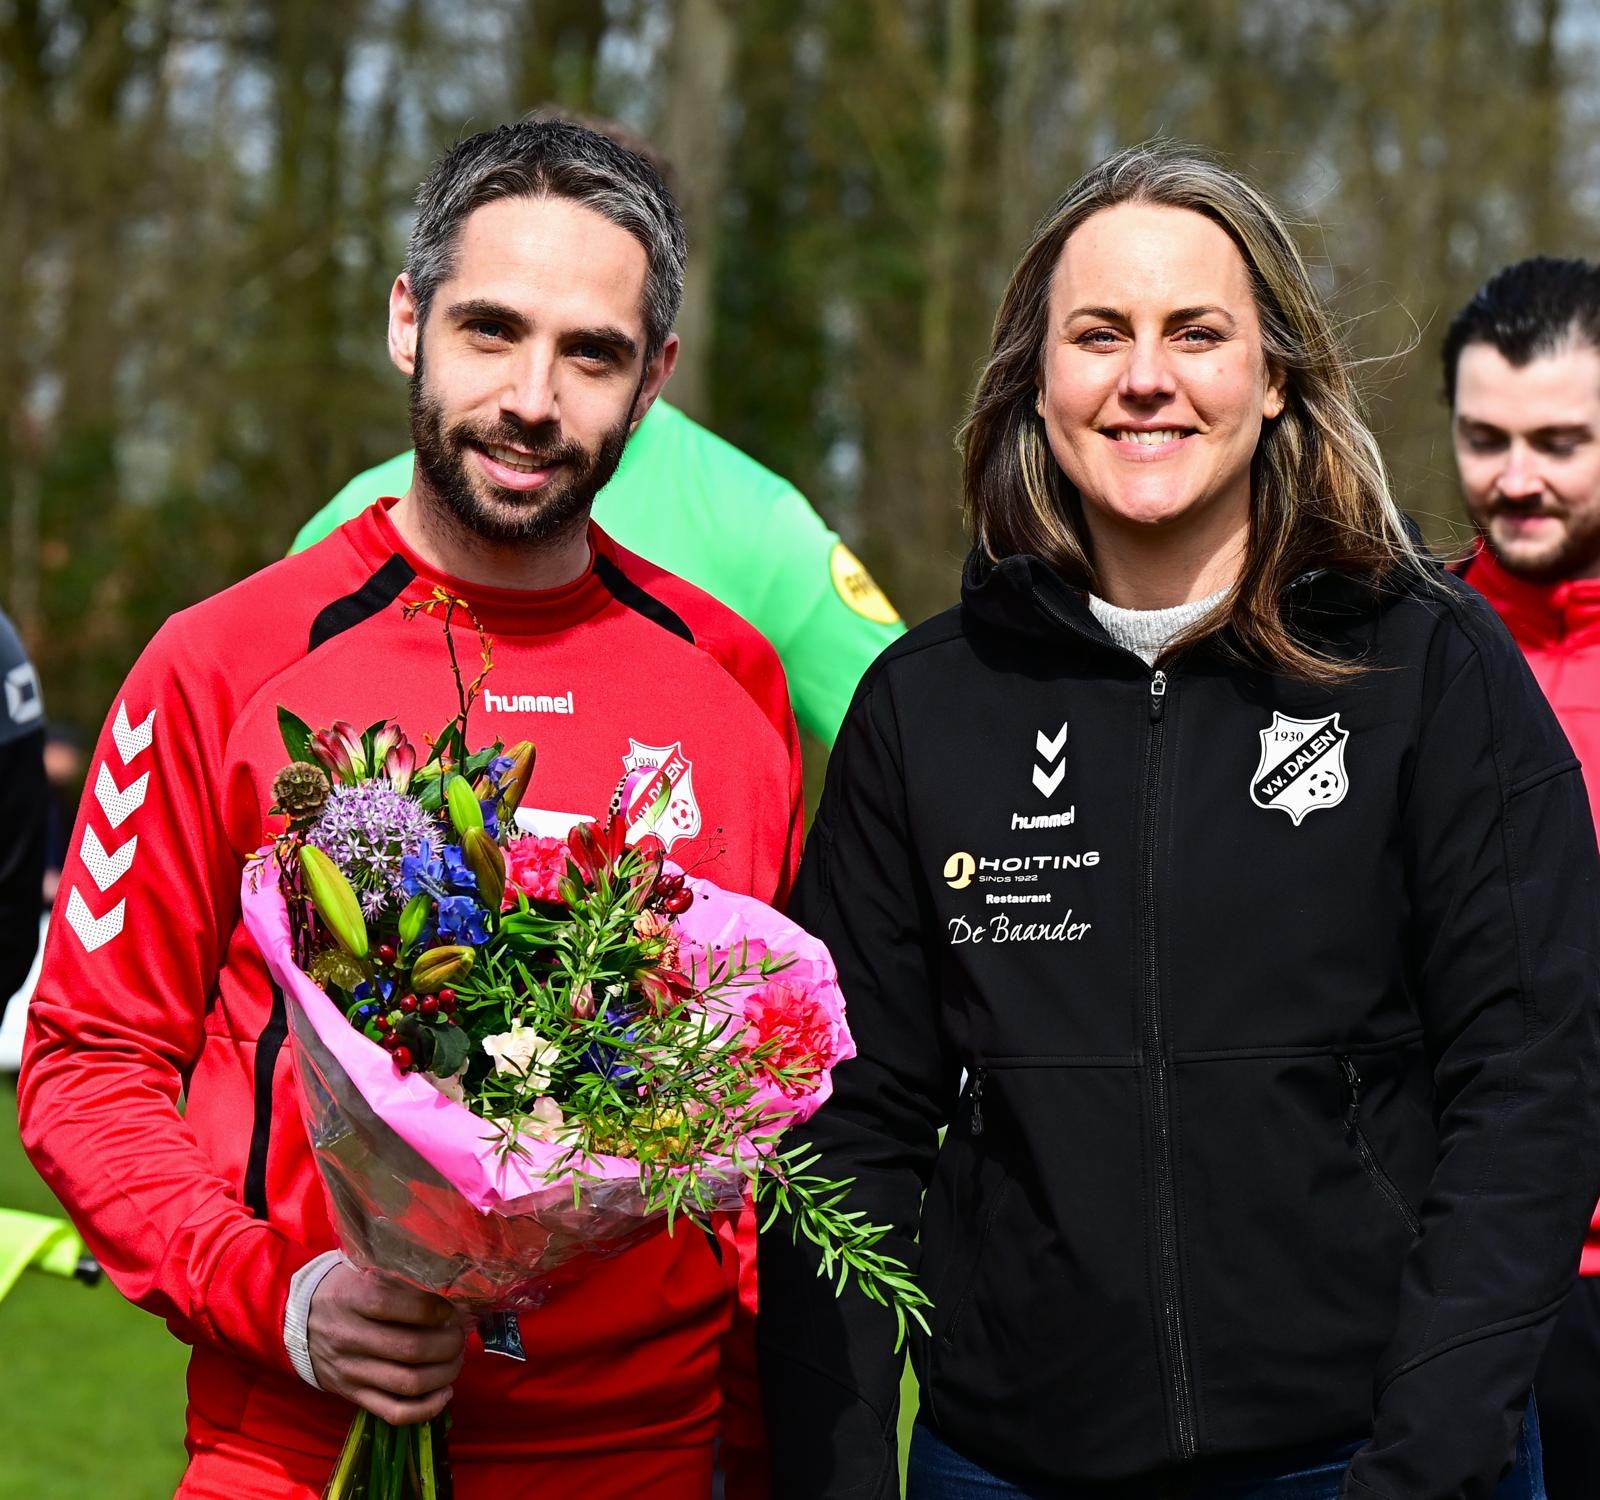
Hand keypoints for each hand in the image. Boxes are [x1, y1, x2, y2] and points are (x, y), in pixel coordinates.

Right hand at [307, 1262, 464, 1423]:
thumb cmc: (346, 1290)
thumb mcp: (368, 1272)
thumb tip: (451, 1300)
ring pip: (408, 1383)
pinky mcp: (353, 1396)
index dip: (433, 1309)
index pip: (395, 1306)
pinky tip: (445, 1392)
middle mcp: (350, 1338)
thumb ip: (404, 1283)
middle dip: (449, 1343)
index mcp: (353, 1299)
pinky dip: (426, 1409)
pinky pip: (393, 1412)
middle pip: (411, 1349)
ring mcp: (352, 1372)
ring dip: (445, 1374)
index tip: (452, 1309)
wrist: (300, 1321)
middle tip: (461, 1335)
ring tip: (457, 1359)